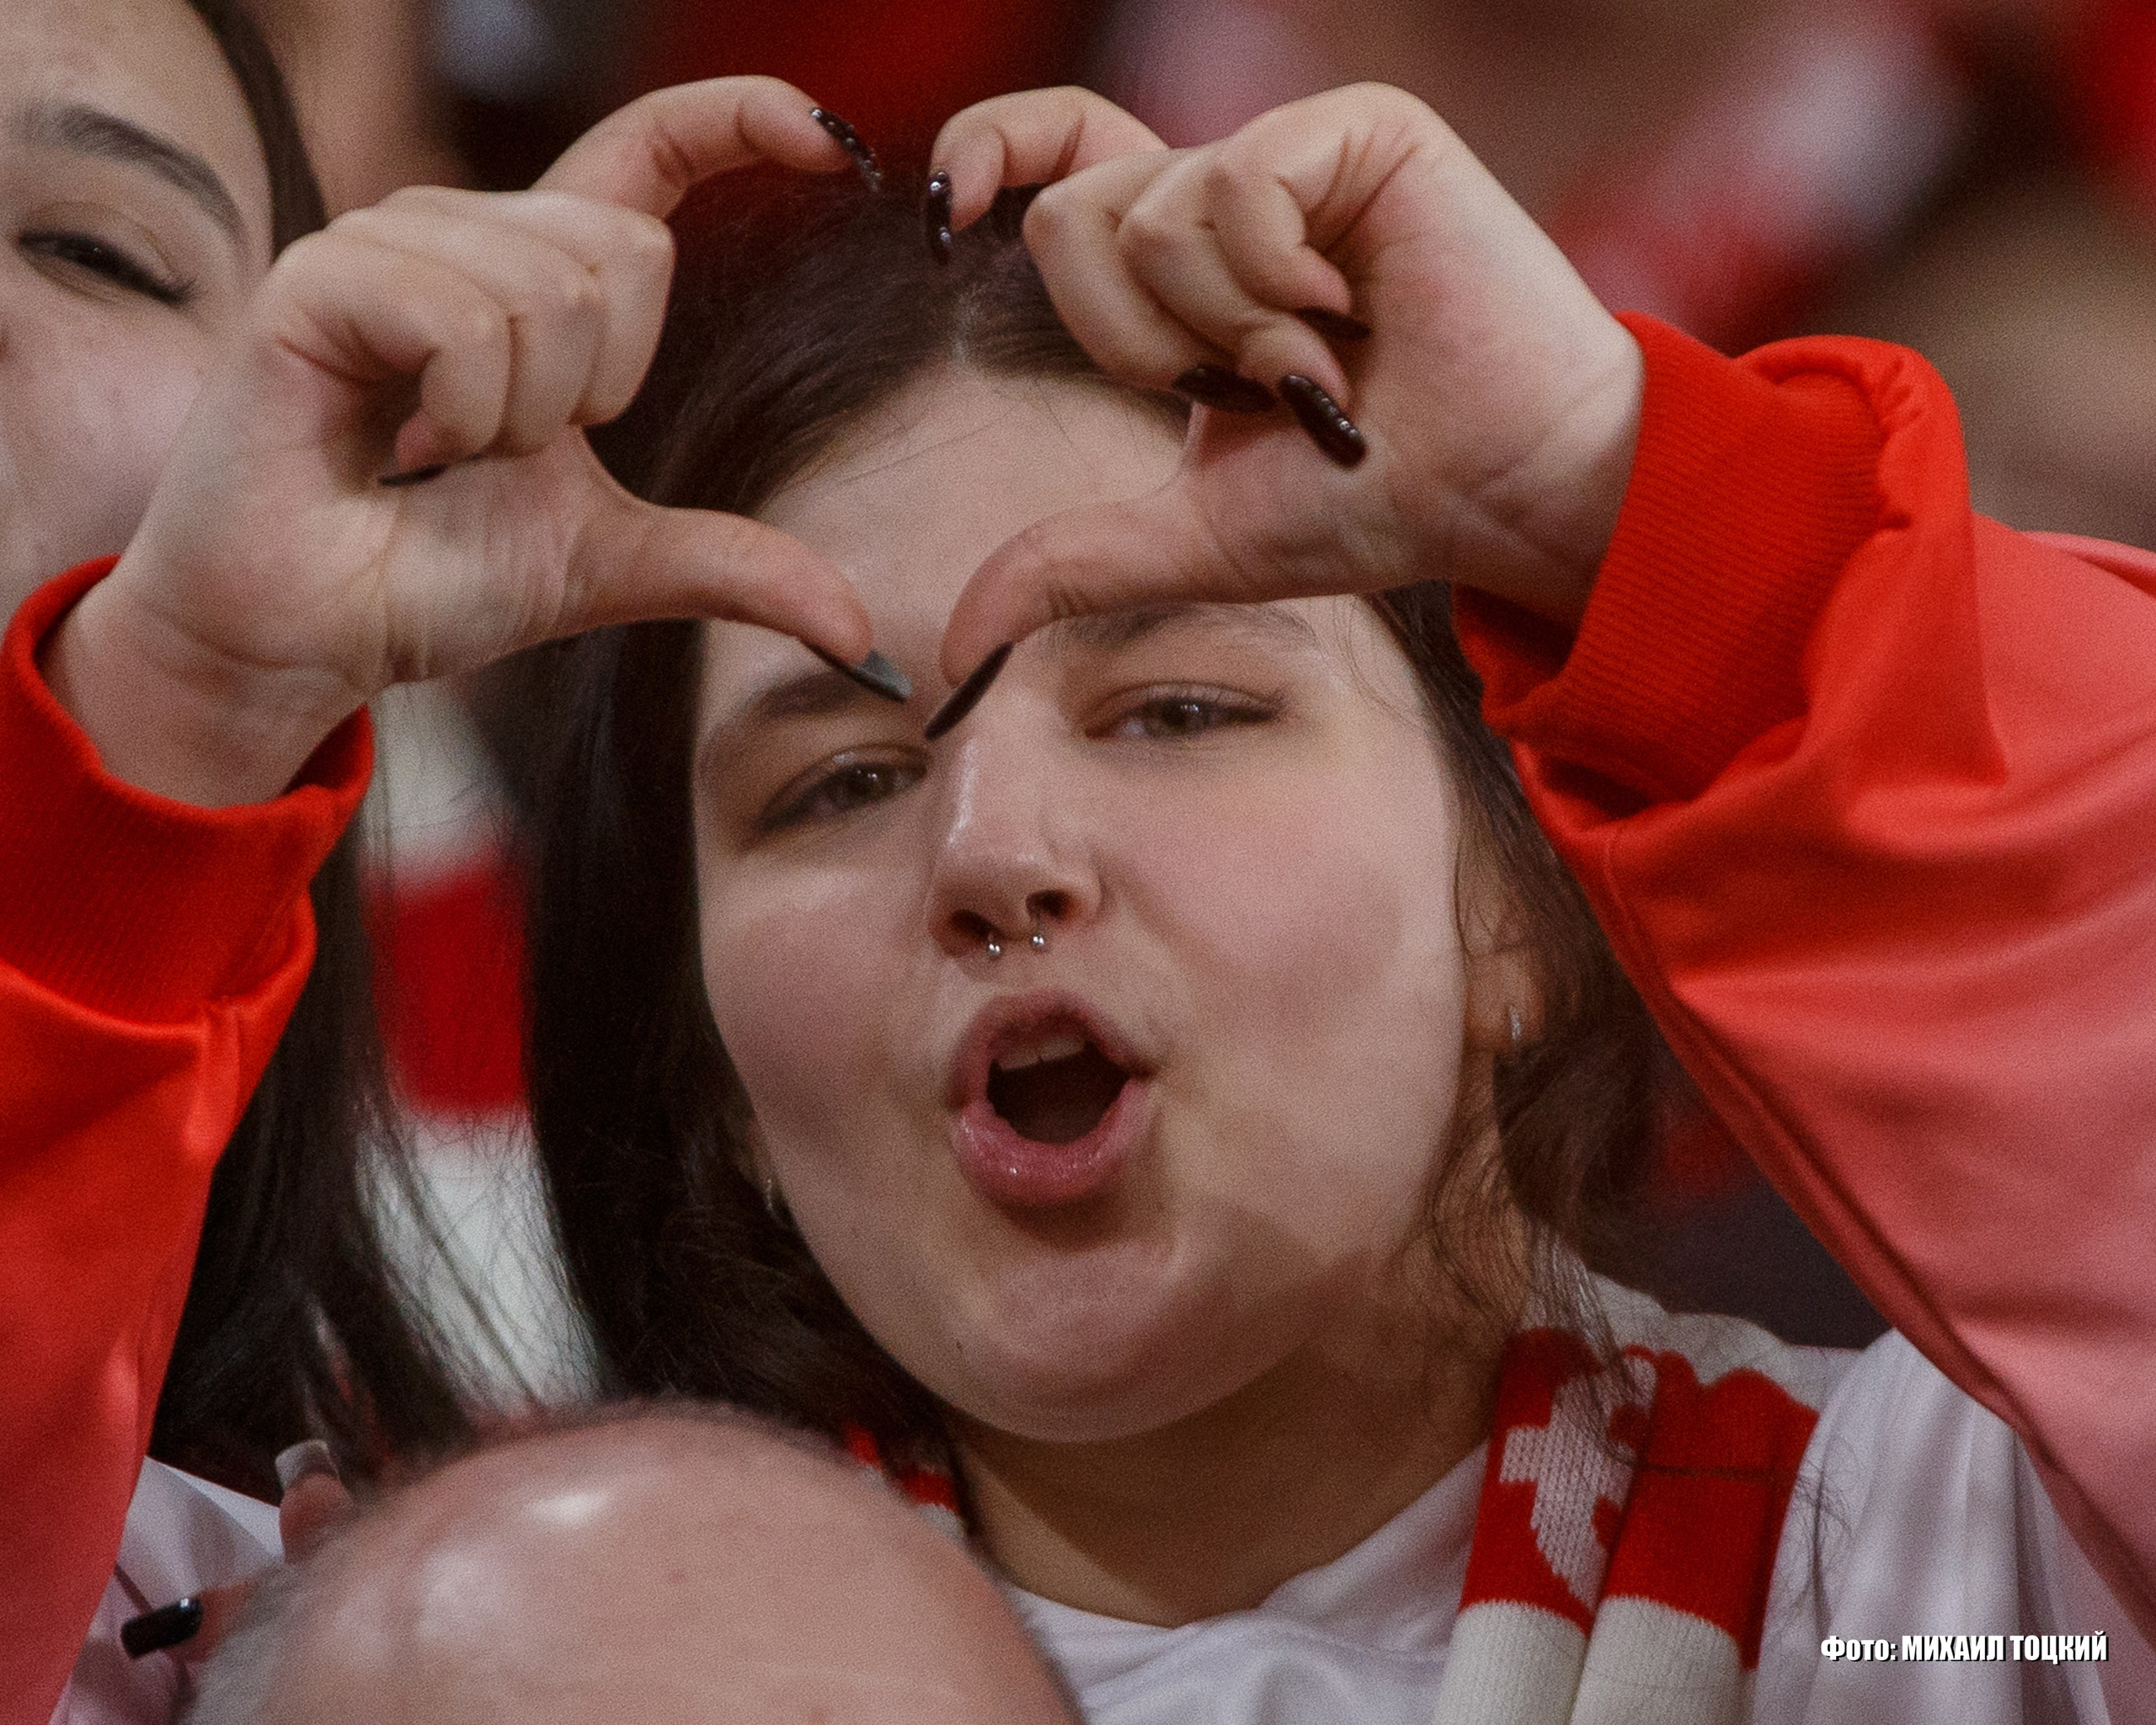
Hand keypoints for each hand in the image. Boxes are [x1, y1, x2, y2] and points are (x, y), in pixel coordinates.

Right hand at [47, 78, 878, 805]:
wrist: (310, 631)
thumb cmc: (434, 576)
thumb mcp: (611, 564)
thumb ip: (730, 568)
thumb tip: (859, 633)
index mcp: (540, 275)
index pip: (649, 154)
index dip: (739, 123)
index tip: (833, 147)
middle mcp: (466, 232)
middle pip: (627, 249)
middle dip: (596, 389)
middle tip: (503, 452)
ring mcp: (388, 241)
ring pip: (554, 292)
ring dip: (519, 419)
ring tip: (438, 455)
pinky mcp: (324, 277)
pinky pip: (469, 324)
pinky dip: (461, 415)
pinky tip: (400, 447)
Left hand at [931, 83, 1644, 683]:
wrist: (1502, 498)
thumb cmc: (1375, 505)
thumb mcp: (1195, 537)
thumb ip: (1072, 561)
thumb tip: (956, 645)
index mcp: (1191, 260)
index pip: (1063, 160)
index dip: (985, 148)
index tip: (948, 215)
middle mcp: (1236, 190)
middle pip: (1074, 216)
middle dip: (1146, 346)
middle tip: (1254, 390)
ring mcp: (1296, 153)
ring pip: (1150, 217)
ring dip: (1234, 336)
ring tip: (1327, 365)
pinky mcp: (1361, 132)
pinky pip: (1234, 185)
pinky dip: (1275, 286)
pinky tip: (1354, 313)